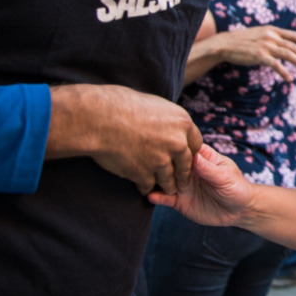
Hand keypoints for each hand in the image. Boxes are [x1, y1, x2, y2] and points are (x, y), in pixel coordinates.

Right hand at [47, 84, 202, 195]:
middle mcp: (176, 143)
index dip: (190, 152)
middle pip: (186, 166)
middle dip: (183, 176)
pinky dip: (145, 187)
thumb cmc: (122, 105)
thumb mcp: (156, 106)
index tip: (185, 158)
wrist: (100, 118)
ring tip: (166, 189)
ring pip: (169, 180)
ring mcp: (161, 160)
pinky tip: (141, 186)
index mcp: (182, 123)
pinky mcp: (143, 174)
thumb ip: (169, 122)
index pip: (196, 145)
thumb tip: (174, 128)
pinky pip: (149, 186)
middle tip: (181, 183)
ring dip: (166, 186)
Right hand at [149, 145, 256, 226]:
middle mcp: (188, 170)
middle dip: (160, 163)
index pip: (184, 148)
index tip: (162, 144)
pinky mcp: (179, 201)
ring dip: (155, 180)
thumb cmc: (236, 187)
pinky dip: (156, 197)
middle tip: (150, 164)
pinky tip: (151, 196)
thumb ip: (208, 168)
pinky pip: (164, 198)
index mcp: (200, 158)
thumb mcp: (225, 176)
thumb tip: (193, 156)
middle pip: (169, 163)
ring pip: (164, 180)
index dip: (174, 145)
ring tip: (146, 179)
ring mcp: (182, 185)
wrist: (238, 211)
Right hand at [211, 27, 295, 73]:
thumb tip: (285, 45)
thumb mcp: (260, 34)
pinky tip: (290, 78)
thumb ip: (273, 37)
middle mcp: (271, 36)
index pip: (293, 35)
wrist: (226, 44)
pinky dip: (284, 72)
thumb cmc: (243, 41)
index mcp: (272, 30)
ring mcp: (265, 46)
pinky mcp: (259, 56)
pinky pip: (275, 64)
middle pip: (293, 46)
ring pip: (287, 54)